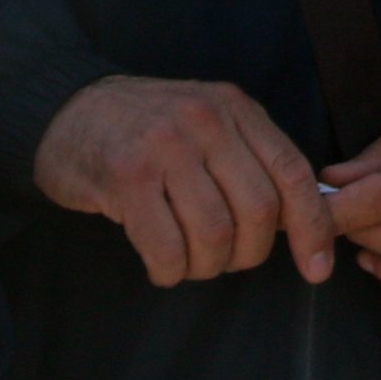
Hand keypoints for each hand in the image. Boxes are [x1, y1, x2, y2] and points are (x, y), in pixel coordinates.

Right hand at [34, 75, 335, 287]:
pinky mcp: (126, 177)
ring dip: (206, 265)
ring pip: (215, 233)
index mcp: (236, 109)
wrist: (64, 110)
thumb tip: (300, 224)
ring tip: (187, 261)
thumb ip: (250, 160)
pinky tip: (162, 265)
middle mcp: (206, 121)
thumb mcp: (207, 123)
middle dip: (249, 254)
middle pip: (259, 211)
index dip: (312, 228)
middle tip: (224, 260)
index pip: (293, 173)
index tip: (316, 269)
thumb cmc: (143, 129)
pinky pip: (167, 246)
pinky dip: (170, 270)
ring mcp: (165, 146)